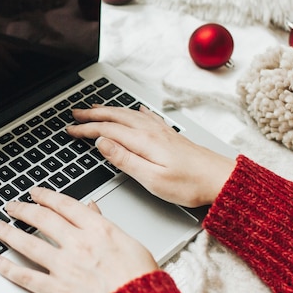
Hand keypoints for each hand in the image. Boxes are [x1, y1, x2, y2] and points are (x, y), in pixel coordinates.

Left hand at [0, 187, 157, 292]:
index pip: (63, 205)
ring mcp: (64, 266)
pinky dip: (6, 268)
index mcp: (97, 229)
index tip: (35, 193)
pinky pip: (25, 276)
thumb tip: (91, 208)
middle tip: (11, 206)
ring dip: (8, 233)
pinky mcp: (56, 289)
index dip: (45, 196)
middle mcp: (77, 243)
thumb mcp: (128, 241)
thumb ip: (104, 223)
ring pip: (27, 243)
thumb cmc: (140, 279)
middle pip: (41, 219)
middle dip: (22, 209)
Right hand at [68, 105, 235, 207]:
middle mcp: (151, 131)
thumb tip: (102, 144)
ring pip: (128, 114)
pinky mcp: (170, 135)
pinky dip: (135, 111)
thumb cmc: (190, 184)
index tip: (70, 129)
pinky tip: (135, 110)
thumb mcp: (152, 179)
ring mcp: (161, 131)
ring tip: (95, 108)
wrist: (221, 180)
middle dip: (92, 114)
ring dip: (109, 110)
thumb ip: (125, 160)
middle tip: (75, 113)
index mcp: (143, 142)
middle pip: (115, 117)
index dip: (85, 129)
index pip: (106, 131)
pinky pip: (146, 117)